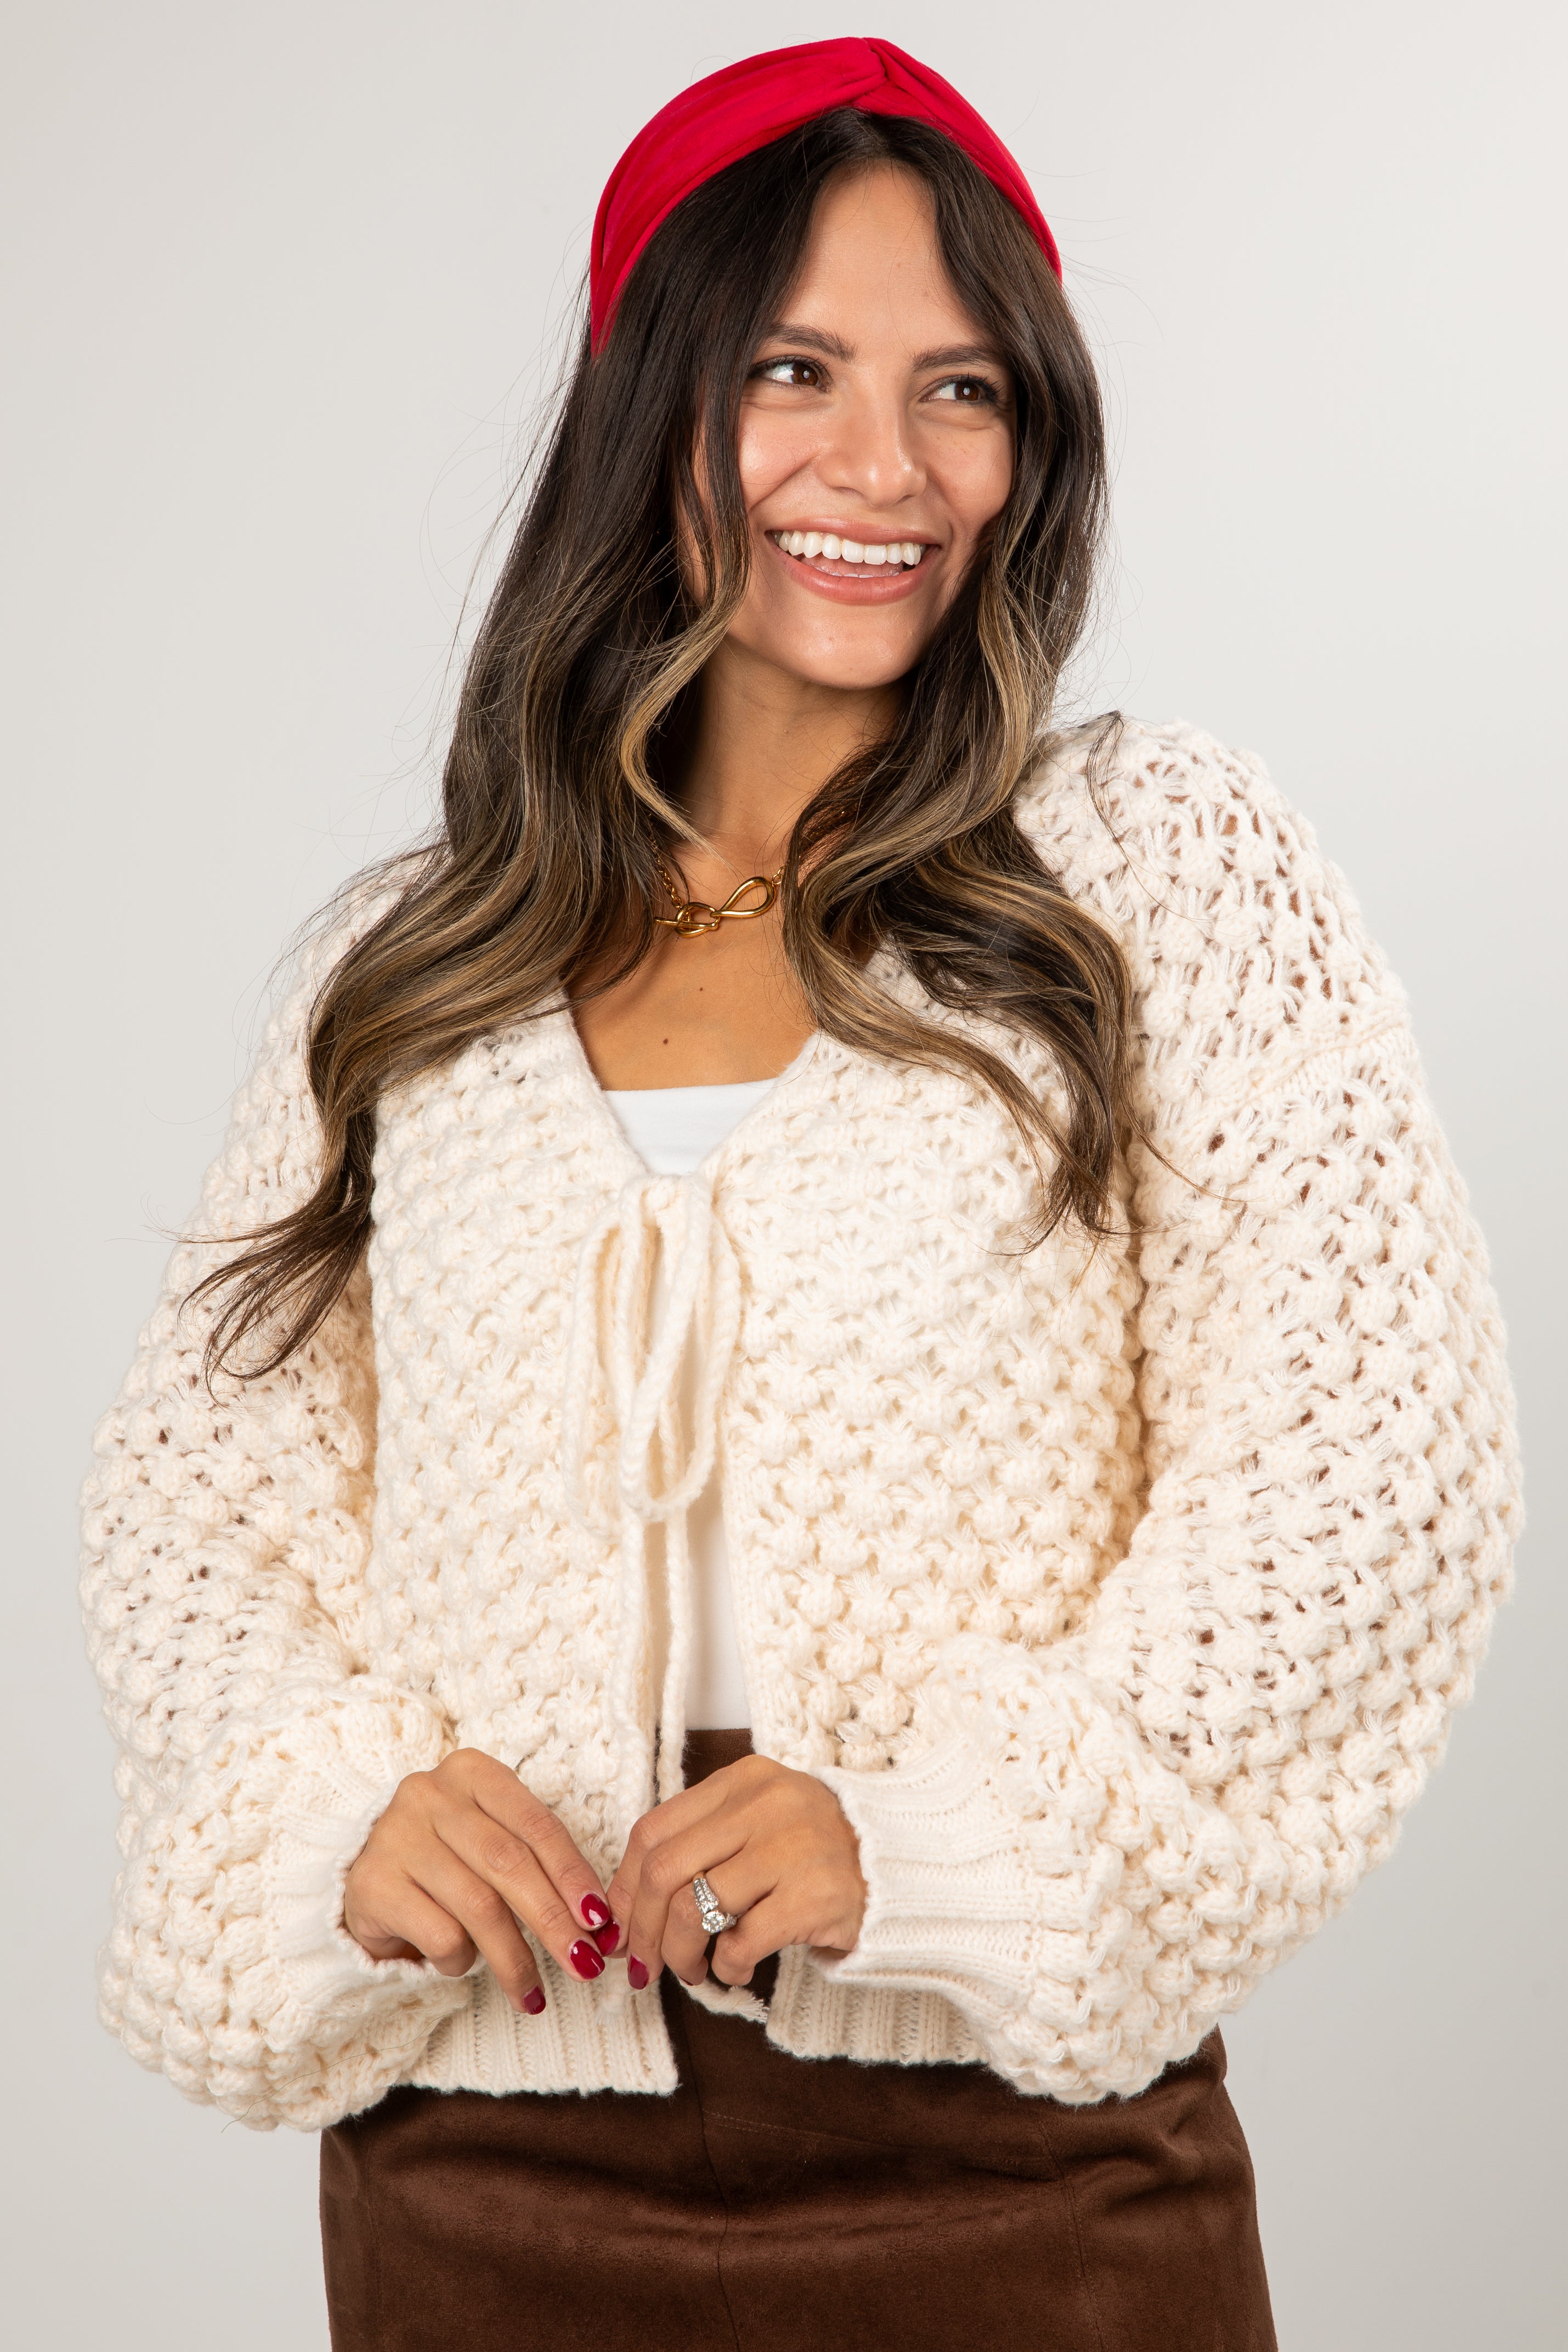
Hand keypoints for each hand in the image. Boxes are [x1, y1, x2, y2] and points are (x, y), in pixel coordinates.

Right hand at [342, 1748, 616, 2013]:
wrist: (369, 1883)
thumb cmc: (450, 1864)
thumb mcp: (494, 1845)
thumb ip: (537, 1865)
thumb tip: (596, 1921)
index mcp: (472, 1773)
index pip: (536, 1824)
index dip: (573, 1874)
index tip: (600, 1919)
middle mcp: (430, 1794)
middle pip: (509, 1863)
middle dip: (553, 1921)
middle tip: (584, 1963)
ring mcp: (396, 1836)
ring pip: (478, 1905)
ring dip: (515, 1958)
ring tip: (533, 1994)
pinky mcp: (372, 1884)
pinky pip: (439, 1934)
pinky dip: (462, 1960)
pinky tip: (463, 1966)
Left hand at [605, 1754, 865, 1990]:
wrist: (903, 1865)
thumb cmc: (817, 1851)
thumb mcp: (759, 1823)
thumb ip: (701, 1847)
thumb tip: (625, 1907)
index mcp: (744, 1780)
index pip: (654, 1829)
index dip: (624, 1884)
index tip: (619, 1923)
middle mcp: (766, 1805)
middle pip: (664, 1871)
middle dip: (642, 1928)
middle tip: (645, 1963)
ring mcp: (792, 1848)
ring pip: (695, 1909)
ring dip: (681, 1954)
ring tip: (693, 1970)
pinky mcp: (814, 1897)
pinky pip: (742, 1942)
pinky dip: (728, 1966)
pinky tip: (738, 1969)